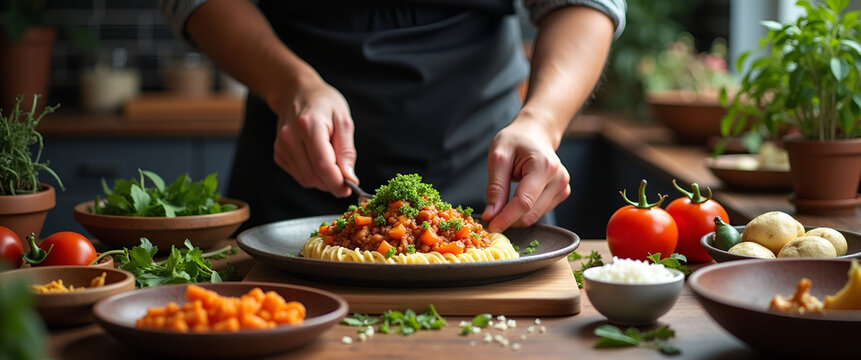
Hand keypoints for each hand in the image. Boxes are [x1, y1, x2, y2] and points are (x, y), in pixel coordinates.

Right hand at [271, 78, 357, 196]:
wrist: (296, 92)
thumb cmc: (324, 103)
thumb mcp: (344, 121)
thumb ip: (346, 151)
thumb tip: (350, 179)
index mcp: (309, 126)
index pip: (322, 166)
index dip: (337, 183)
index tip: (350, 188)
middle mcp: (290, 138)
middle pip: (313, 176)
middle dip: (331, 183)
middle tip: (346, 178)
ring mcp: (281, 147)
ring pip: (305, 180)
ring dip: (322, 181)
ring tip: (332, 162)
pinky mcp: (278, 154)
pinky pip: (299, 175)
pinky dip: (312, 174)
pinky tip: (317, 158)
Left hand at [481, 115, 570, 232]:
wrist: (535, 133)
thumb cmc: (515, 140)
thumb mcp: (498, 157)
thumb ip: (495, 187)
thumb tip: (491, 215)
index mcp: (544, 166)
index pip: (524, 202)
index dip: (506, 217)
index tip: (490, 226)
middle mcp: (559, 178)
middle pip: (530, 213)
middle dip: (508, 219)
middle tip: (490, 217)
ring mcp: (563, 187)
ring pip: (534, 216)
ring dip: (515, 217)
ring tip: (502, 202)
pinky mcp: (562, 193)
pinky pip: (539, 212)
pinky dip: (524, 212)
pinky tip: (515, 200)